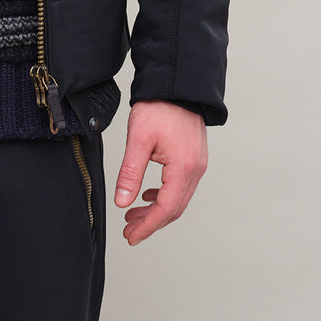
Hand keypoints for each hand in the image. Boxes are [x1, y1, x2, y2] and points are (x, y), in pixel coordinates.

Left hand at [114, 101, 207, 245]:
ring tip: (133, 215)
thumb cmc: (159, 106)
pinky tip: (148, 194)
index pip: (166, 209)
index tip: (131, 237)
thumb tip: (122, 202)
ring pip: (178, 198)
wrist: (176, 83)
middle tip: (129, 231)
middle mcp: (195, 170)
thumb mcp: (138, 140)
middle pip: (174, 208)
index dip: (148, 226)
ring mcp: (197, 164)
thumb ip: (130, 173)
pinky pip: (181, 186)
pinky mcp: (194, 157)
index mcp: (183, 168)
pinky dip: (164, 195)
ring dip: (156, 210)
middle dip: (151, 222)